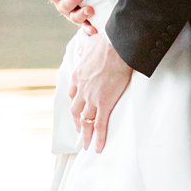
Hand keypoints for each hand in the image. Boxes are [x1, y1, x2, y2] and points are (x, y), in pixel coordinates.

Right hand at [48, 0, 96, 34]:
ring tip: (90, 10)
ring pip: (74, 17)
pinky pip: (86, 27)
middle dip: (72, 0)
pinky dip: (89, 29)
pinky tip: (94, 30)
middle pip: (64, 6)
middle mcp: (63, 6)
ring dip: (82, 14)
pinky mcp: (84, 22)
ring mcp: (73, 15)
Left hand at [69, 32, 132, 152]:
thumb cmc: (108, 43)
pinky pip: (99, 125)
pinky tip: (98, 148)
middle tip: (80, 129)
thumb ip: (89, 49)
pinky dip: (98, 138)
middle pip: (76, 110)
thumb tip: (89, 45)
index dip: (76, 102)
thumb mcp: (92, 44)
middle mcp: (82, 89)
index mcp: (79, 75)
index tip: (78, 108)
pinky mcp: (104, 103)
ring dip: (85, 133)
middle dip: (77, 121)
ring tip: (86, 144)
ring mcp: (92, 98)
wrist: (117, 46)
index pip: (73, 93)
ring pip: (85, 121)